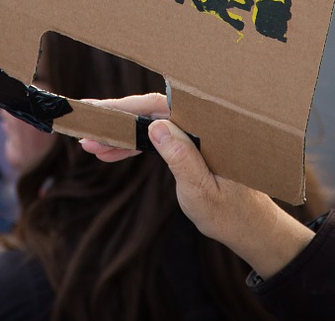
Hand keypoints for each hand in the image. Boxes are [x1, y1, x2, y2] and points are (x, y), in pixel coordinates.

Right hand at [80, 93, 312, 277]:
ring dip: (120, 135)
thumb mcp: (202, 191)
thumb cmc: (232, 213)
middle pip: (151, 111)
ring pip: (150, 124)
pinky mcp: (189, 143)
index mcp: (208, 128)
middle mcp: (201, 123)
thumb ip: (182, 158)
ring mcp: (194, 132)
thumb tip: (156, 126)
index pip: (161, 106)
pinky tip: (111, 153)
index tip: (99, 111)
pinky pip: (157, 138)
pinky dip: (133, 146)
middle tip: (84, 130)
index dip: (127, 106)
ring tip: (90, 145)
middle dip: (116, 121)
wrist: (250, 228)